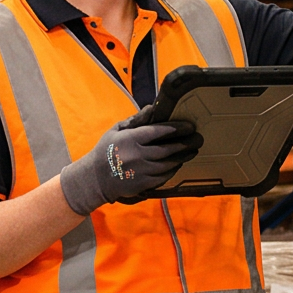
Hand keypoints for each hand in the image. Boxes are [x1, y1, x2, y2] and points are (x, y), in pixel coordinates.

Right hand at [57, 102, 203, 213]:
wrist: (95, 179)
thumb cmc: (105, 151)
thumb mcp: (116, 131)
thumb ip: (135, 120)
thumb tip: (152, 108)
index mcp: (129, 139)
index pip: (157, 131)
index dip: (175, 128)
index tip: (188, 126)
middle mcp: (137, 155)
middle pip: (167, 149)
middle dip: (185, 143)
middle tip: (197, 139)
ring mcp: (141, 171)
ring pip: (168, 164)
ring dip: (182, 157)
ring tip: (192, 151)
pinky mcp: (143, 184)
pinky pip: (163, 177)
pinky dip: (173, 170)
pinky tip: (178, 164)